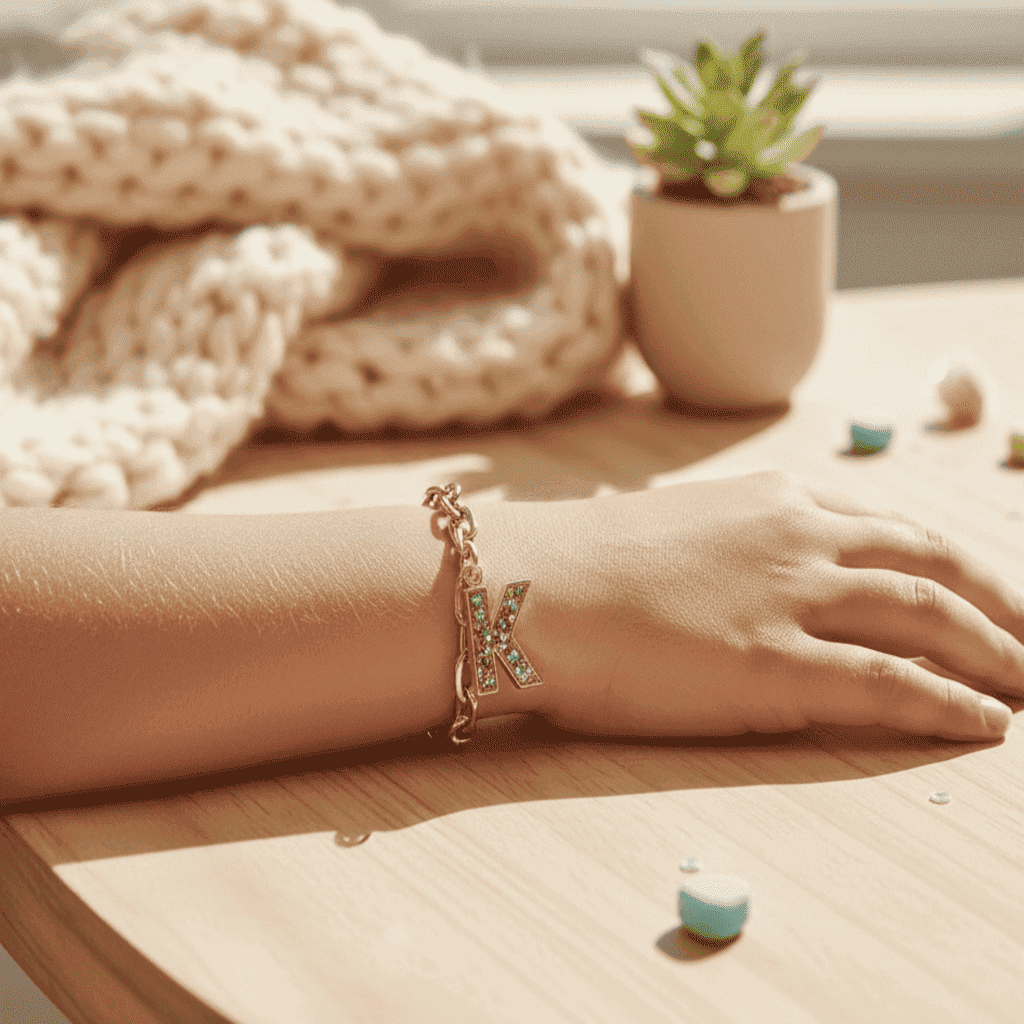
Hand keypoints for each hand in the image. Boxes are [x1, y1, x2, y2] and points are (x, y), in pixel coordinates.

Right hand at [518, 471, 1022, 740]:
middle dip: (1001, 603)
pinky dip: (947, 703)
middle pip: (934, 563)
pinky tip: (985, 723)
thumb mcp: (680, 532)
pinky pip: (888, 684)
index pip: (893, 527)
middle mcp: (801, 537)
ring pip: (929, 617)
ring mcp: (792, 598)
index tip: (988, 589)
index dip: (955, 562)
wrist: (529, 587)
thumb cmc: (584, 563)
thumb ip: (742, 546)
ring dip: (995, 652)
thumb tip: (771, 577)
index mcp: (776, 501)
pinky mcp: (773, 667)